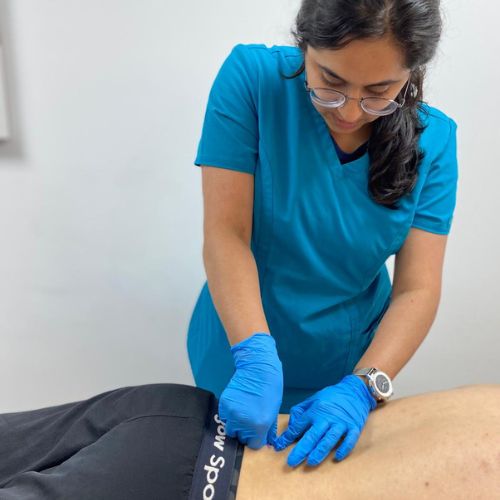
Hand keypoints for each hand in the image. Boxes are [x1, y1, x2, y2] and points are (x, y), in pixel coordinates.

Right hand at [218, 333, 282, 448]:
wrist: (257, 368)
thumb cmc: (270, 388)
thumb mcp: (274, 410)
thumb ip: (268, 428)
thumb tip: (267, 441)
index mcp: (260, 425)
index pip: (254, 444)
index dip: (256, 439)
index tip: (256, 433)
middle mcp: (244, 422)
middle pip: (241, 438)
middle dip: (245, 432)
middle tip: (250, 421)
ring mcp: (232, 413)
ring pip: (230, 429)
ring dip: (236, 425)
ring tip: (242, 413)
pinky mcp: (224, 404)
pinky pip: (225, 417)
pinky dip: (229, 414)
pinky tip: (237, 405)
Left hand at [273, 374, 376, 466]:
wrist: (354, 391)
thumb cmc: (331, 396)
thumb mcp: (313, 399)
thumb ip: (301, 410)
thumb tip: (291, 425)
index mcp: (315, 410)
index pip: (299, 426)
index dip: (288, 437)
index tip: (279, 447)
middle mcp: (327, 417)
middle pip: (313, 435)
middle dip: (301, 449)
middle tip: (292, 462)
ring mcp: (341, 423)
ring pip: (329, 439)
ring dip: (320, 451)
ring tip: (311, 462)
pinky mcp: (354, 427)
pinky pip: (349, 440)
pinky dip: (344, 448)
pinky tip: (337, 457)